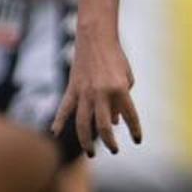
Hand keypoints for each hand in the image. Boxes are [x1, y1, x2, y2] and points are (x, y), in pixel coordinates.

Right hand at [50, 34, 140, 155]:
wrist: (96, 37)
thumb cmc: (116, 58)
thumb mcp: (126, 79)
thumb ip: (121, 102)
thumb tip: (114, 123)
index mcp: (120, 90)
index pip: (130, 117)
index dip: (135, 130)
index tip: (137, 141)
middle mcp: (101, 93)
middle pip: (103, 126)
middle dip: (109, 142)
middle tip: (114, 150)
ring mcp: (85, 92)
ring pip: (82, 123)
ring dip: (86, 140)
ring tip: (90, 153)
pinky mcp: (73, 88)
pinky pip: (64, 108)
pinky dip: (58, 121)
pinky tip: (54, 133)